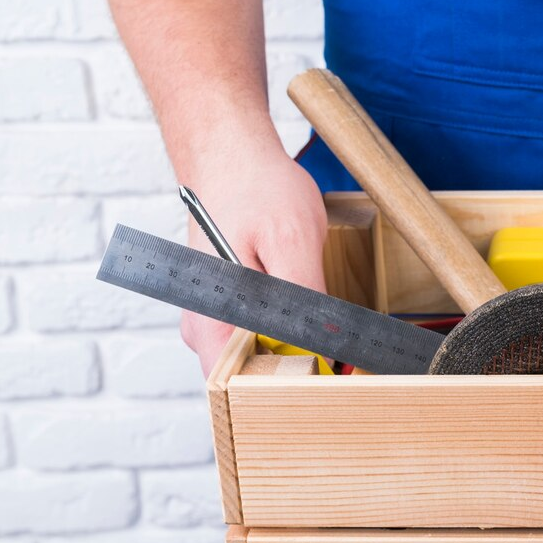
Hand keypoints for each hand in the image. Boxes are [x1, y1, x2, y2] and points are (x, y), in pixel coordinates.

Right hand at [180, 150, 328, 376]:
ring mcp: (212, 319)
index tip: (326, 379)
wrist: (231, 149)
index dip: (287, 392)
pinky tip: (307, 306)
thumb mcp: (294, 241)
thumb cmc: (256, 187)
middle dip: (298, 372)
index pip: (242, 391)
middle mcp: (202, 330)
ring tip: (325, 325)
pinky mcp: (228, 306)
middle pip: (254, 380)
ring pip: (261, 356)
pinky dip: (288, 327)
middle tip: (340, 354)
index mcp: (209, 324)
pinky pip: (261, 333)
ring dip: (296, 347)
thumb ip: (305, 300)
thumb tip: (325, 348)